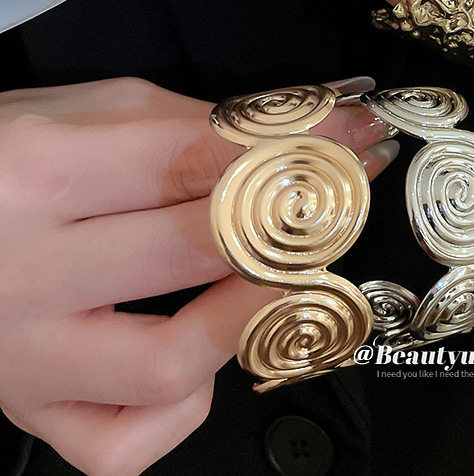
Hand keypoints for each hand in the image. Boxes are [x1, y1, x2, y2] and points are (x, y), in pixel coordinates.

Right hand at [0, 76, 396, 475]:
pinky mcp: (29, 412)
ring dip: (246, 315)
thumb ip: (190, 121)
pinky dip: (178, 408)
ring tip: (280, 275)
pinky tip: (200, 360)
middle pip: (196, 250)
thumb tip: (300, 129)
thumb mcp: (85, 110)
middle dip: (294, 218)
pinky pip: (120, 441)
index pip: (199, 159)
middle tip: (343, 196)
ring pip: (167, 363)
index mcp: (39, 170)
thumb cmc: (3, 156)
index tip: (358, 132)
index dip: (297, 144)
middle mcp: (27, 269)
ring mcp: (25, 356)